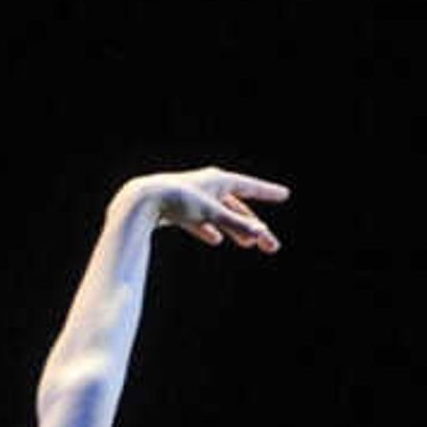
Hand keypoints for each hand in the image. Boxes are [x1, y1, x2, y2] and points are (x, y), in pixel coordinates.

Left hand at [124, 168, 288, 251]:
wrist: (140, 201)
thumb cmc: (177, 202)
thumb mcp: (210, 213)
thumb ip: (236, 224)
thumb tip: (261, 233)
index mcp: (220, 180)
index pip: (250, 187)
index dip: (268, 192)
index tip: (285, 195)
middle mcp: (209, 185)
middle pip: (238, 209)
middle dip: (255, 228)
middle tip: (272, 246)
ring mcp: (193, 197)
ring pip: (220, 215)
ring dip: (235, 229)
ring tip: (248, 244)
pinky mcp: (178, 209)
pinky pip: (200, 220)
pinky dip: (209, 229)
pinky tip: (215, 239)